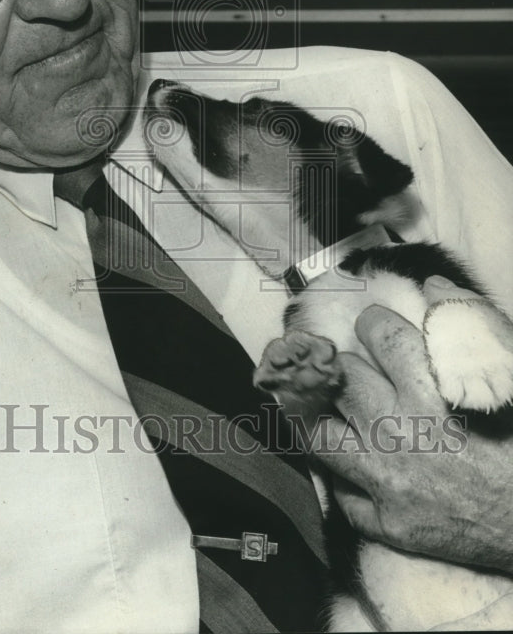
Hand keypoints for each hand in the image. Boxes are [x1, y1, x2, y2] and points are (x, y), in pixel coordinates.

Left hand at [307, 280, 512, 574]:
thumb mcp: (510, 375)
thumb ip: (472, 326)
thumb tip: (431, 286)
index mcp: (432, 393)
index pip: (379, 336)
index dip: (374, 324)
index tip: (375, 327)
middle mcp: (400, 436)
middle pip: (342, 380)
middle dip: (347, 367)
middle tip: (357, 370)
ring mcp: (387, 484)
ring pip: (319, 435)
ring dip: (323, 416)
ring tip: (331, 408)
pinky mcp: (388, 526)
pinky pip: (339, 493)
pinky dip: (343, 477)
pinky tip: (355, 463)